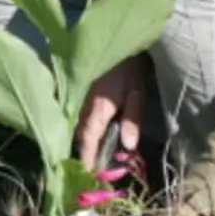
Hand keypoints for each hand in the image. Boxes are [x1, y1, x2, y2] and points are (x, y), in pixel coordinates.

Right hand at [76, 55, 146, 169]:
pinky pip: (78, 116)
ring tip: (95, 155)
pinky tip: (93, 134)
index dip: (87, 159)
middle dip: (86, 154)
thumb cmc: (128, 65)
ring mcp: (78, 97)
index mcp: (97, 108)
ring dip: (85, 141)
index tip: (89, 177)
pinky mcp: (79, 91)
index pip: (88, 140)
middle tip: (95, 171)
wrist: (114, 38)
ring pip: (77, 126)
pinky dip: (85, 129)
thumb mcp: (137, 92)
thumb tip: (129, 148)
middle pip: (80, 136)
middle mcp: (82, 105)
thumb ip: (132, 120)